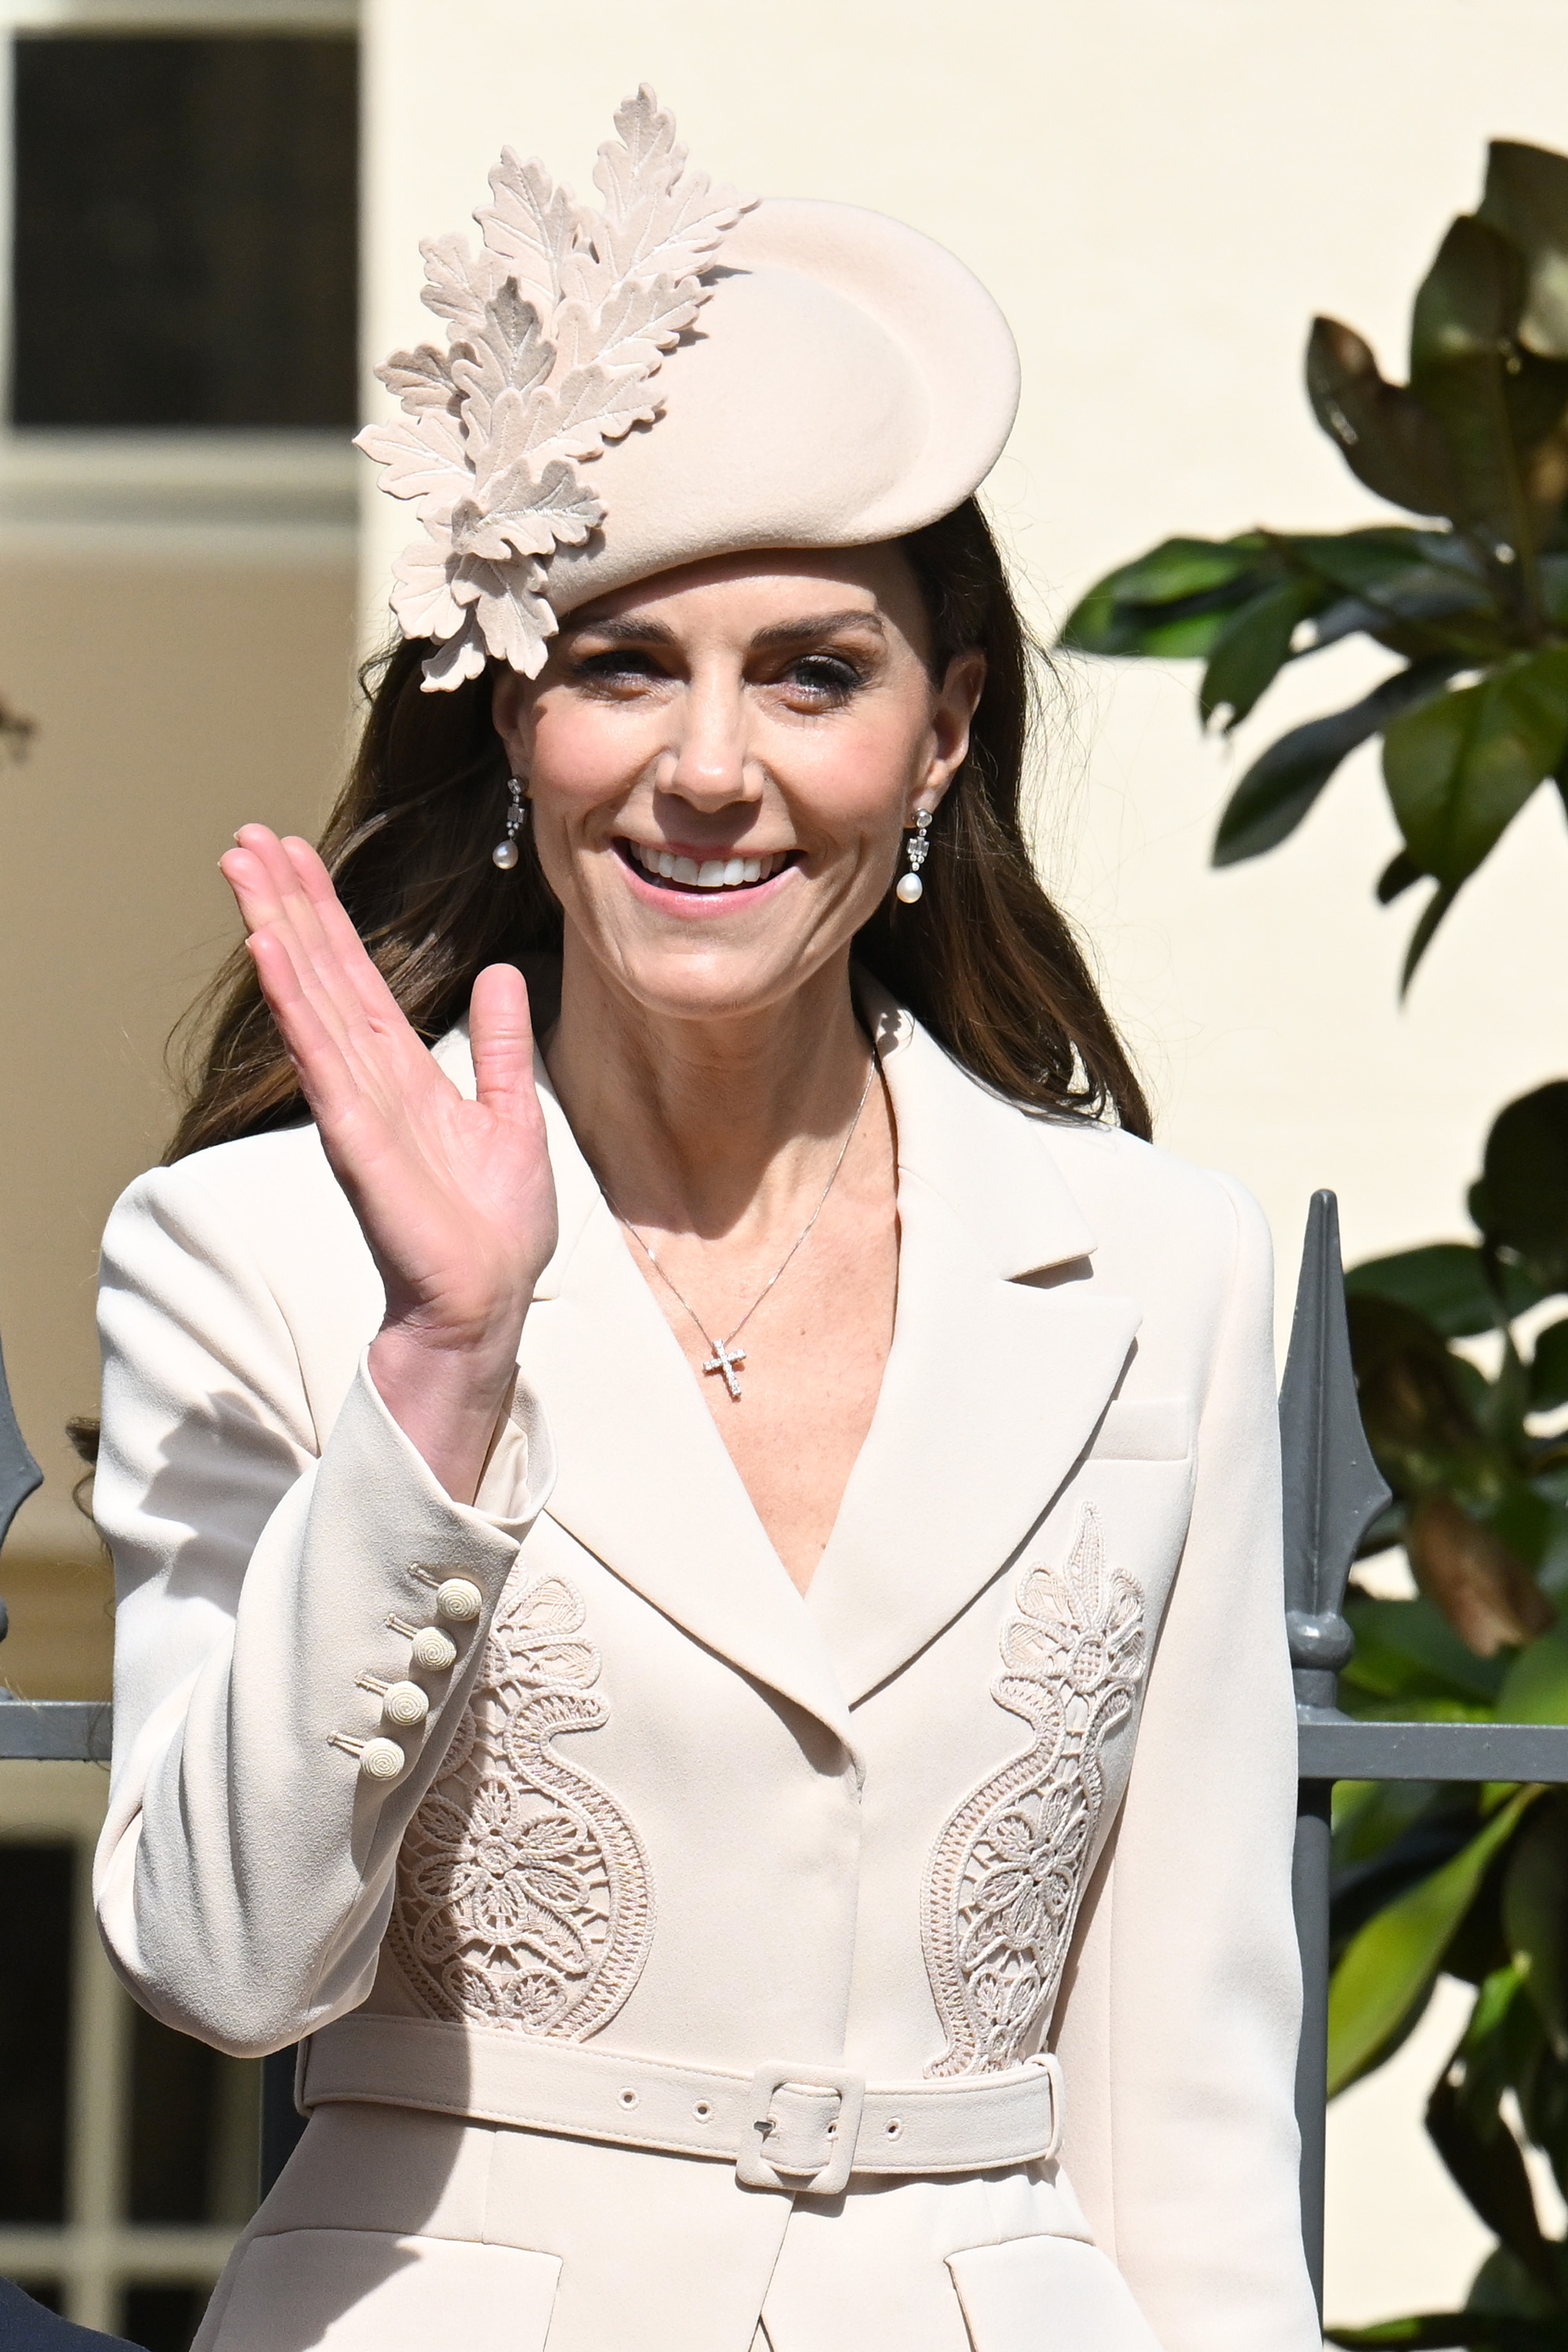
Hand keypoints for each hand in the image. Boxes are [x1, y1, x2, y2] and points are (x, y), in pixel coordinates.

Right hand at [220, 826, 558, 1502]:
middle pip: (318, 973)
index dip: (324, 915)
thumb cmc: (493, 1227)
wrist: (487, 1303)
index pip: (354, 977)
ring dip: (276, 932)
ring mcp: (358, 1106)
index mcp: (403, 1071)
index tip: (294, 854)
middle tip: (246, 837)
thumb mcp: (511, 1116)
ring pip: (308, 1001)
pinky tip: (270, 952)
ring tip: (244, 871)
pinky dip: (294, 1005)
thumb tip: (503, 977)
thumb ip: (498, 1048)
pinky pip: (321, 1060)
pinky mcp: (358, 1140)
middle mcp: (369, 1079)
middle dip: (285, 904)